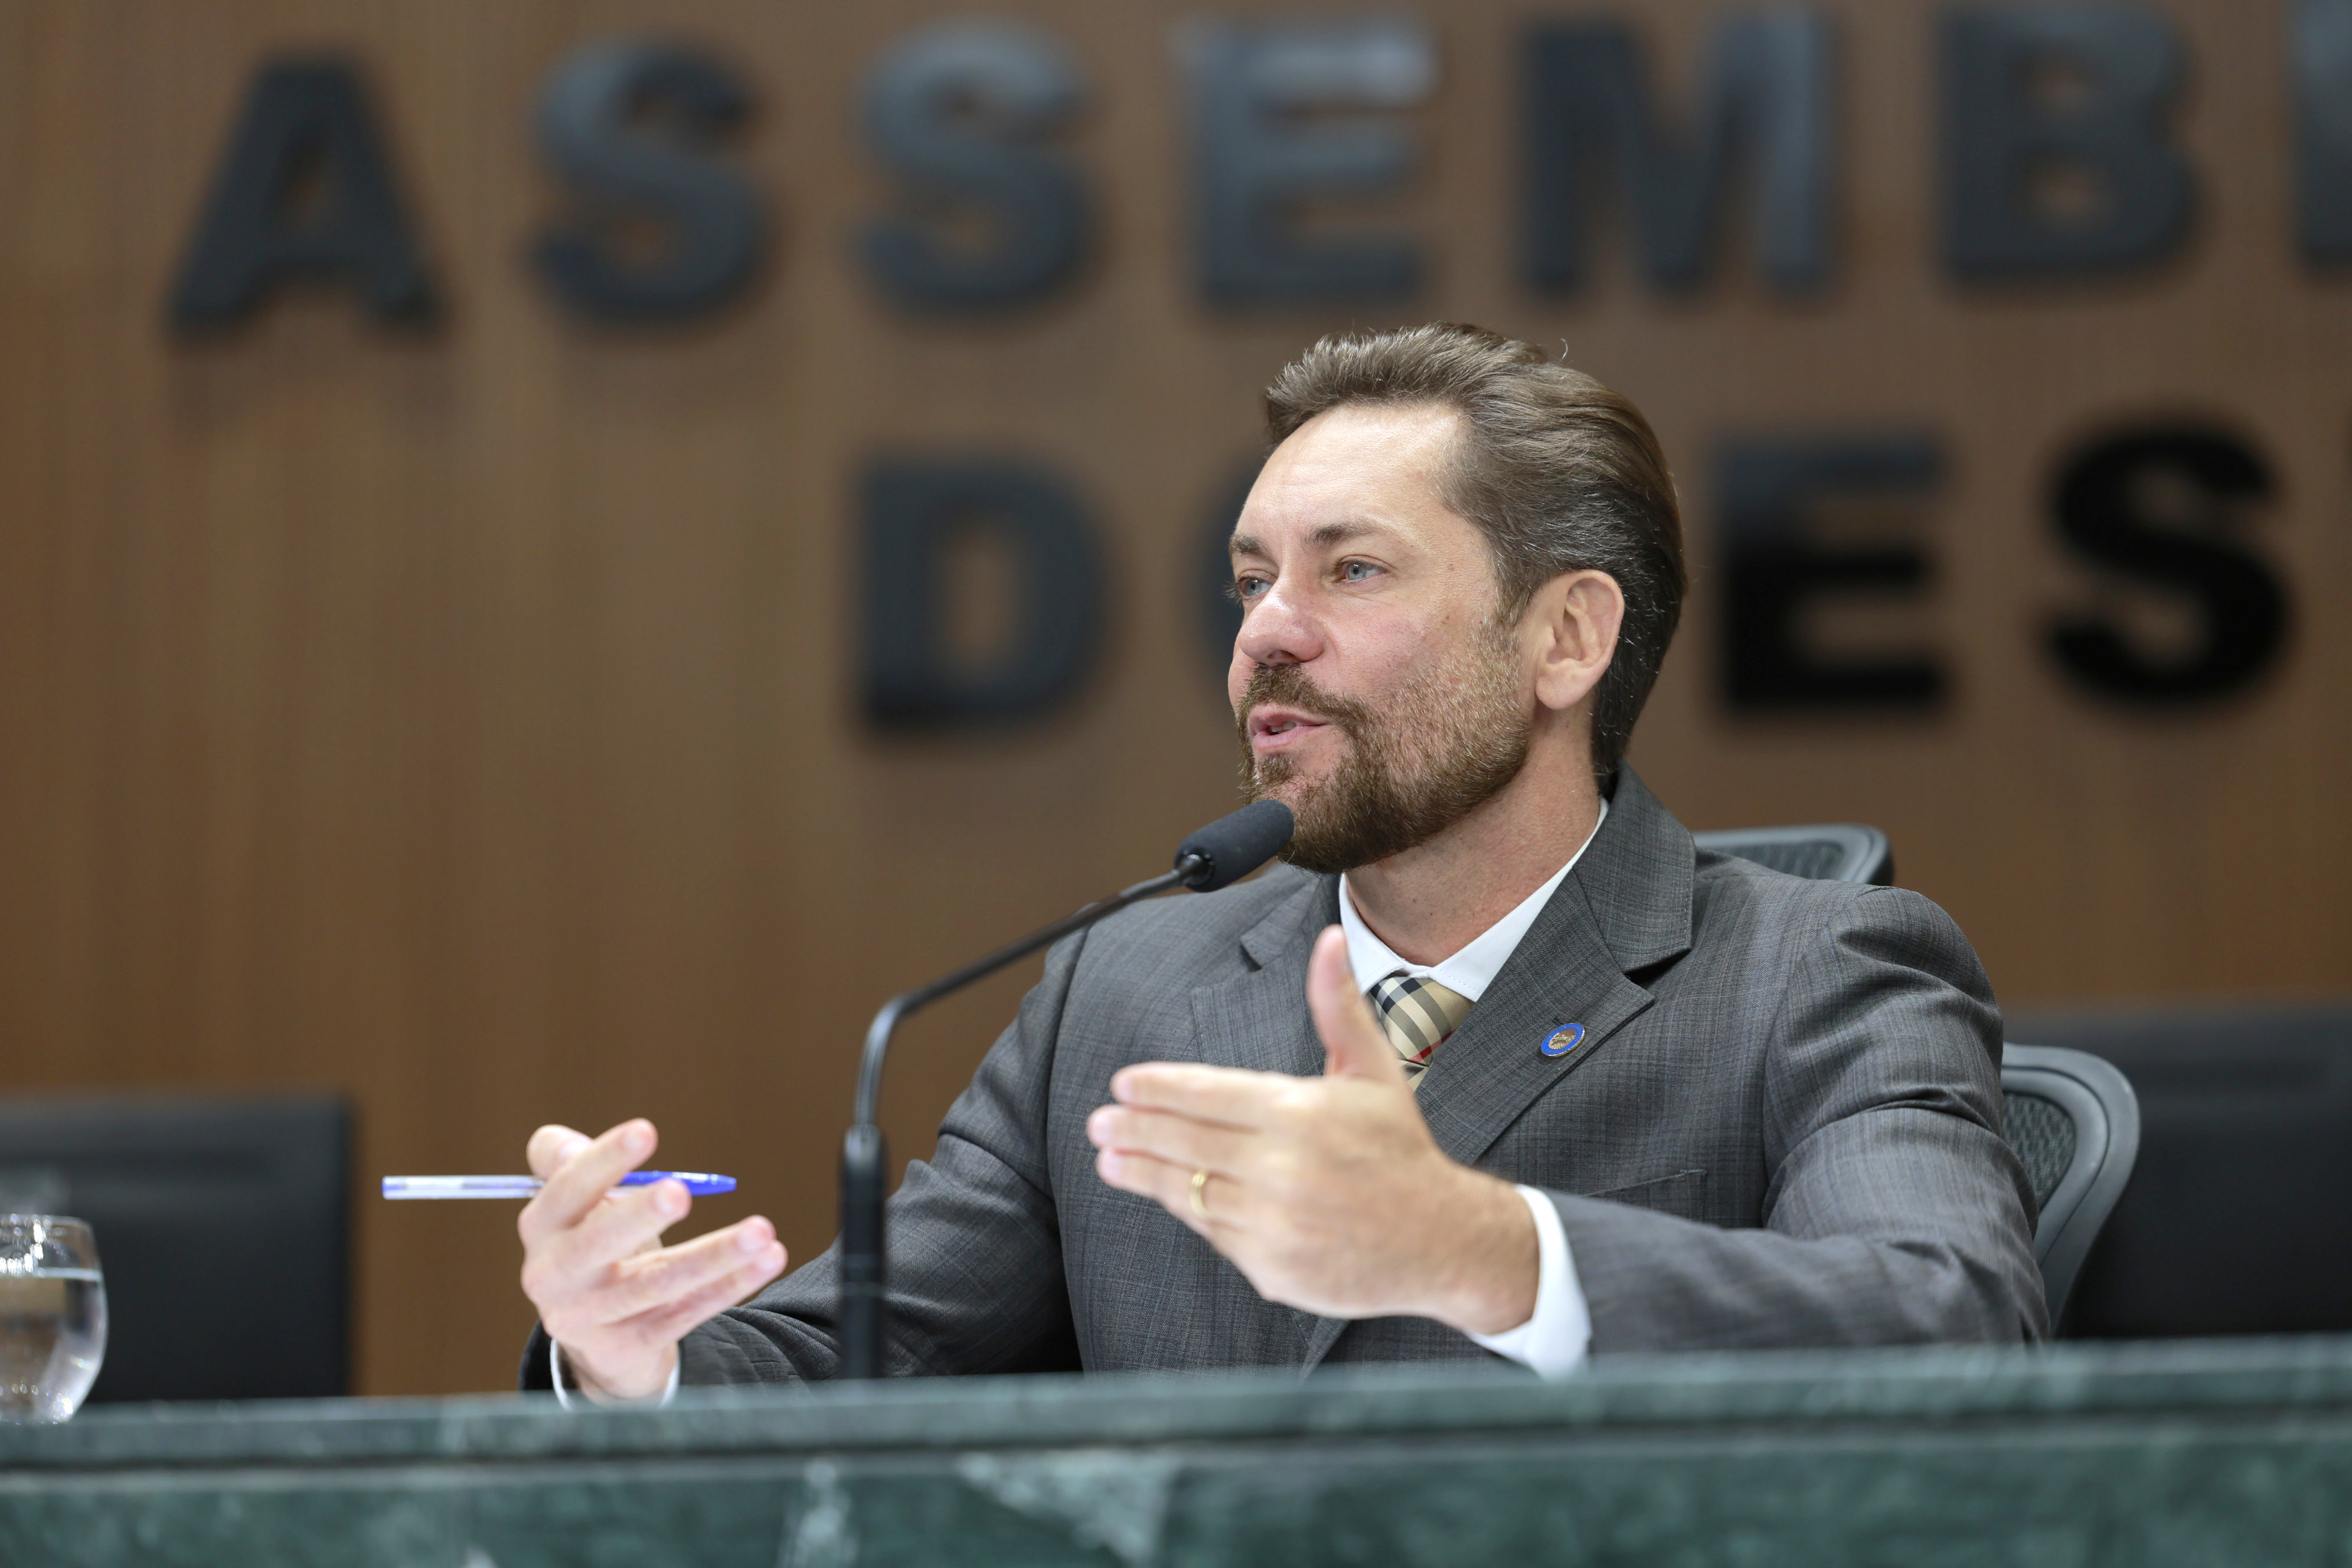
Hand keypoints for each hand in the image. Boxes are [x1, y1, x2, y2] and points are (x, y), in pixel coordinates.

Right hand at [517, 1118, 786, 1401]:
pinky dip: (729, 1285)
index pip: (566, 1190)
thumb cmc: (596, 1244)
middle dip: (639, 1216)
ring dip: (712, 1256)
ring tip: (761, 1231)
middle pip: (596, 1243)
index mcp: (541, 1228)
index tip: (646, 1131)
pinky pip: (685, 1314)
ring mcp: (587, 1318)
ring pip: (655, 1283)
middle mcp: (552, 1276)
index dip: (602, 1161)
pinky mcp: (627, 1347)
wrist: (596, 1338)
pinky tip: (768, 1259)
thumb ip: (565, 1164)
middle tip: (680, 1193)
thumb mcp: (577, 1205)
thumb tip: (569, 1144)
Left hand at [1086, 926, 1536, 1333]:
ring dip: (1144, 1173)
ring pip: (1191, 1192)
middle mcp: (1282, 1169)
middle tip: (1099, 1123)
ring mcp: (1274, 1224)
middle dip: (1133, 1130)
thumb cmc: (1399, 1150)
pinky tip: (1173, 1195)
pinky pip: (1216, 1234)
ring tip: (1112, 1160)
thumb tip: (1328, 941)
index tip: (1123, 1084)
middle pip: (1184, 1143)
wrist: (1443, 1241)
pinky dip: (1195, 1212)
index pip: (1207, 1094)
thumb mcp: (1374, 1071)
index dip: (1158, 1089)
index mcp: (1300, 1114)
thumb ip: (1337, 1006)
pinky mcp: (1271, 1268)